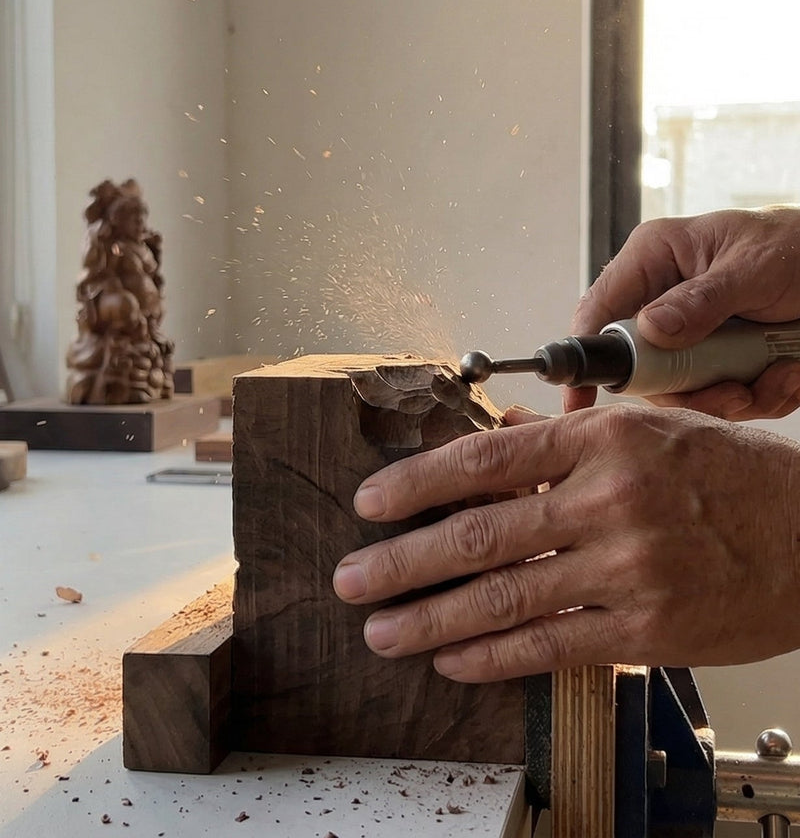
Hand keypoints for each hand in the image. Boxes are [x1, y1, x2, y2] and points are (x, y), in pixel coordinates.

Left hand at [332, 403, 799, 681]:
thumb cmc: (730, 474)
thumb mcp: (649, 426)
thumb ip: (565, 435)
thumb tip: (497, 430)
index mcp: (602, 439)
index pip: (484, 459)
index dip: (415, 483)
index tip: (370, 503)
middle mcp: (608, 498)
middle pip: (479, 533)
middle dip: (402, 561)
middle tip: (352, 578)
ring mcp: (627, 568)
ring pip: (504, 595)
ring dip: (430, 617)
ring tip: (384, 630)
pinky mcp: (646, 628)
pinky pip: (550, 644)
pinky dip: (492, 655)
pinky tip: (453, 659)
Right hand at [566, 207, 799, 418]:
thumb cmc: (798, 244)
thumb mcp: (752, 268)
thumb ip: (701, 300)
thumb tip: (650, 329)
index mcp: (655, 259)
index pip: (599, 311)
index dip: (586, 357)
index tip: (578, 401)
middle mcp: (664, 299)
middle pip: (642, 368)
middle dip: (691, 390)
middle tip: (735, 394)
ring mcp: (691, 334)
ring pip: (684, 391)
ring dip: (735, 395)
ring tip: (779, 374)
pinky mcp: (719, 359)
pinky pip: (722, 396)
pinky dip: (762, 394)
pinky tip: (789, 370)